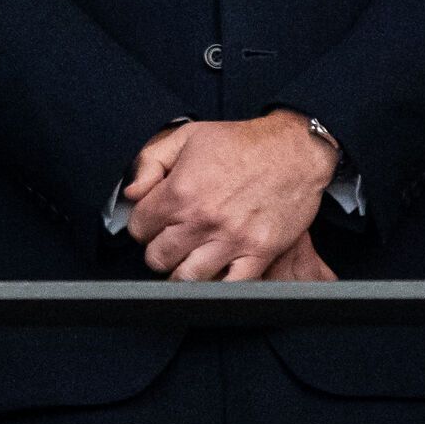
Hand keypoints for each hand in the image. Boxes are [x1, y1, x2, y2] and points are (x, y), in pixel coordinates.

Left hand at [125, 110, 337, 280]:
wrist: (294, 150)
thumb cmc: (241, 142)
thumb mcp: (187, 136)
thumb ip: (150, 162)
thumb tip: (130, 193)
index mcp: (180, 192)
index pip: (139, 228)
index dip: (143, 225)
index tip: (154, 222)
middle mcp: (202, 220)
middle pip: (157, 258)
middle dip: (158, 250)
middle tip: (170, 240)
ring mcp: (232, 240)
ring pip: (186, 279)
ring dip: (182, 271)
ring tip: (189, 257)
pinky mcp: (259, 253)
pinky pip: (229, 287)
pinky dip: (217, 285)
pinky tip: (215, 271)